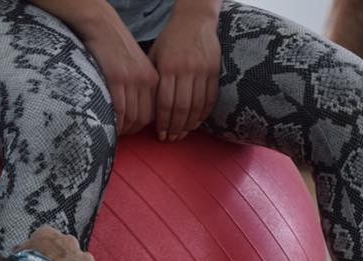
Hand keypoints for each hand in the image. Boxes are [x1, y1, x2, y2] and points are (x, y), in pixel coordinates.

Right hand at [80, 7, 158, 134]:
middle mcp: (146, 80)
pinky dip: (114, 123)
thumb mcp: (134, 68)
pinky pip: (119, 111)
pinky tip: (108, 124)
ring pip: (132, 117)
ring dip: (122, 129)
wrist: (103, 28)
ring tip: (113, 130)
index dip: (142, 126)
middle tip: (120, 134)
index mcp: (153, 78)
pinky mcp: (117, 80)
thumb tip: (135, 114)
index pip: (153, 112)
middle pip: (144, 118)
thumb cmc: (114, 50)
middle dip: (132, 131)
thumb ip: (138, 88)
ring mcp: (132, 80)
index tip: (130, 130)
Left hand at [148, 9, 220, 141]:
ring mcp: (202, 70)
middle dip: (175, 128)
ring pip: (197, 107)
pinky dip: (203, 114)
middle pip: (181, 109)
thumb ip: (153, 82)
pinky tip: (196, 123)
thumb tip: (147, 110)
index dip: (163, 123)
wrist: (195, 20)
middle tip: (171, 139)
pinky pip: (210, 98)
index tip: (160, 135)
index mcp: (168, 68)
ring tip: (182, 134)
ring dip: (189, 125)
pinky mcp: (215, 70)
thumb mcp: (155, 57)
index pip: (165, 104)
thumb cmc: (170, 41)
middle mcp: (186, 70)